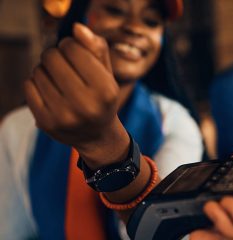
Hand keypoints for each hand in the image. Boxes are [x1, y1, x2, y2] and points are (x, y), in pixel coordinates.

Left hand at [25, 23, 127, 167]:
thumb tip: (76, 28)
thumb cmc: (101, 97)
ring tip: (58, 80)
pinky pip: (28, 86)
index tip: (75, 53)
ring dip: (45, 69)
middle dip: (55, 55)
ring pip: (38, 71)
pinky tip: (49, 91)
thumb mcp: (107, 73)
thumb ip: (96, 47)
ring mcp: (64, 116)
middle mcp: (86, 105)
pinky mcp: (45, 122)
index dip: (70, 45)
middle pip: (52, 57)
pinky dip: (36, 83)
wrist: (97, 135)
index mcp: (105, 90)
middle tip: (64, 65)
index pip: (73, 48)